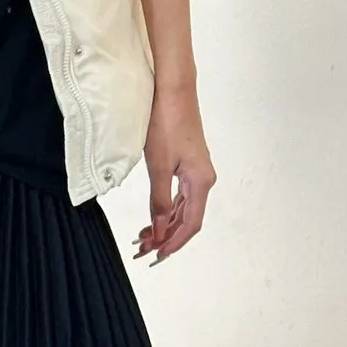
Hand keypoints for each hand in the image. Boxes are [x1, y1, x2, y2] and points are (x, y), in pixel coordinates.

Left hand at [132, 82, 215, 263]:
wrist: (172, 90)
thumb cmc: (166, 122)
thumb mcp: (159, 165)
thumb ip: (160, 200)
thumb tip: (161, 229)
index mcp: (201, 181)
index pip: (191, 224)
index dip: (174, 243)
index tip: (157, 256)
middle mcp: (204, 179)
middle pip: (188, 219)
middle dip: (167, 237)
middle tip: (143, 250)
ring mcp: (197, 171)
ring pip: (183, 208)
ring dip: (165, 224)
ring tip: (143, 237)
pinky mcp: (188, 164)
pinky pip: (180, 195)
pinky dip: (167, 209)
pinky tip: (154, 217)